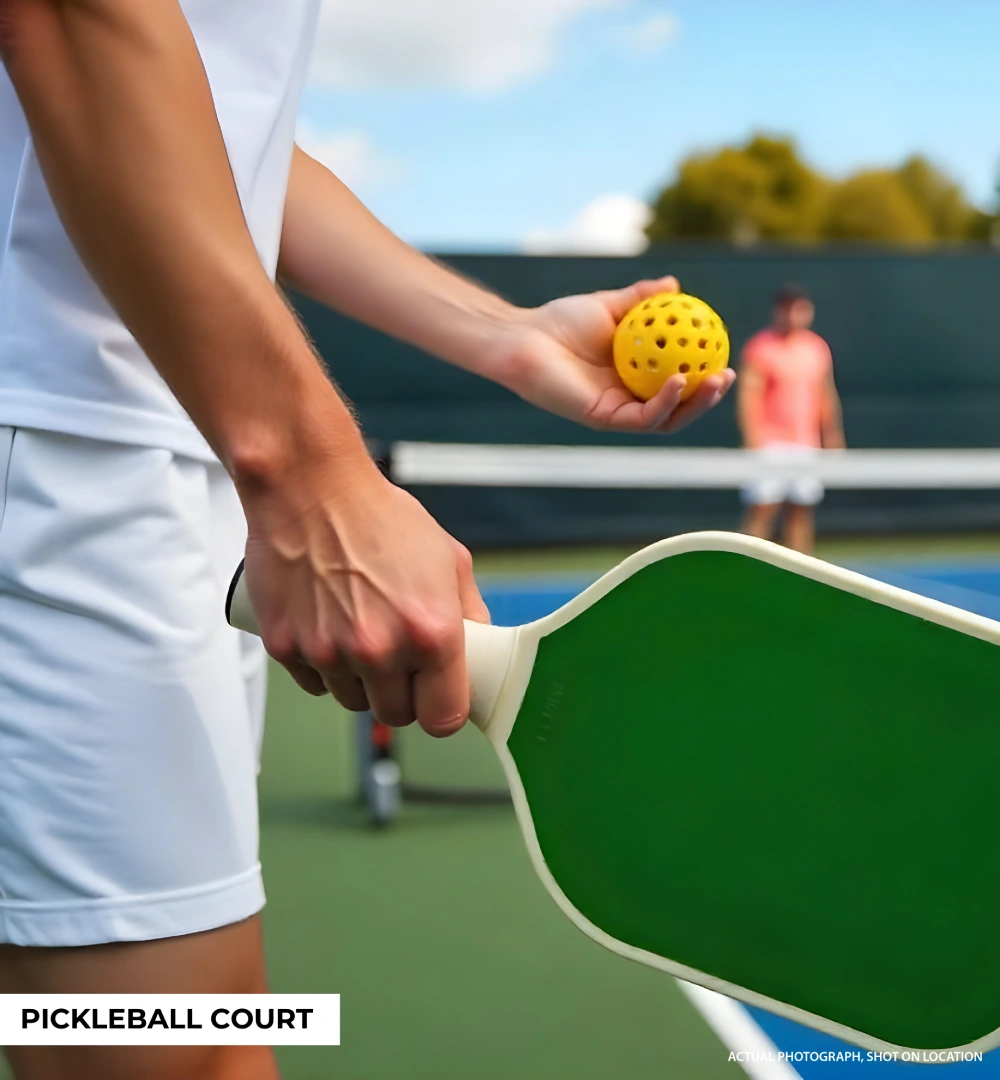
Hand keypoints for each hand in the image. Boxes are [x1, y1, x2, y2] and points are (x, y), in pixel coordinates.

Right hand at [240, 452, 489, 737]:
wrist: (309, 487)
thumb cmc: (378, 515)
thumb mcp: (449, 558)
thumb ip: (470, 613)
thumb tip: (478, 649)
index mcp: (429, 632)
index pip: (443, 718)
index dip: (441, 709)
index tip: (436, 697)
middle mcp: (379, 649)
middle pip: (395, 715)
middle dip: (400, 692)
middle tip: (397, 656)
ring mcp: (328, 652)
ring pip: (352, 701)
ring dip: (359, 679)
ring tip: (359, 629)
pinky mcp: (287, 646)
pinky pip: (313, 682)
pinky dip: (322, 665)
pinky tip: (328, 625)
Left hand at [492, 276, 735, 432]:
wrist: (526, 337)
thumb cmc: (559, 321)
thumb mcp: (609, 304)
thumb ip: (641, 298)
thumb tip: (674, 284)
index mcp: (633, 376)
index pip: (677, 382)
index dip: (704, 374)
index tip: (726, 355)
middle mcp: (628, 398)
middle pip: (678, 407)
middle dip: (707, 397)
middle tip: (728, 374)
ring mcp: (616, 411)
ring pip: (666, 418)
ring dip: (694, 404)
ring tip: (714, 380)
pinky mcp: (603, 418)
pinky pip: (642, 418)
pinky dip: (664, 402)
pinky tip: (678, 381)